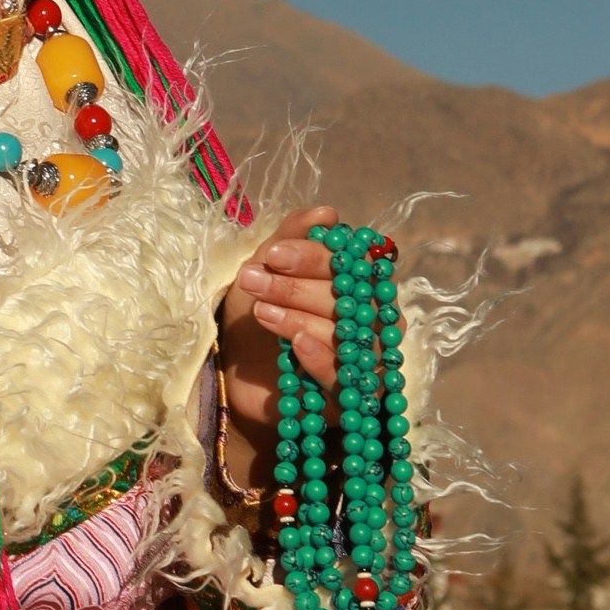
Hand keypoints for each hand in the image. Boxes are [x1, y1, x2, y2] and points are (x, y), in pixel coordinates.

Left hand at [213, 202, 343, 516]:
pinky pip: (348, 378)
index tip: (273, 253)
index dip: (313, 255)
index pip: (349, 262)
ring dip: (301, 318)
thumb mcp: (266, 270)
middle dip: (297, 287)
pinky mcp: (356, 397)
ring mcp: (367, 358)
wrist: (237, 376)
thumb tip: (328, 212)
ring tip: (262, 311)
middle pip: (349, 299)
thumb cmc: (257, 315)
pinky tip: (298, 344)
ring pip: (349, 335)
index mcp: (357, 282)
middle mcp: (372, 318)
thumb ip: (291, 237)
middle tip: (253, 280)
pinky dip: (323, 359)